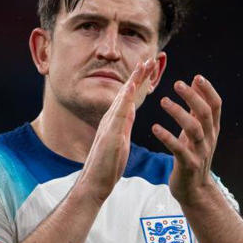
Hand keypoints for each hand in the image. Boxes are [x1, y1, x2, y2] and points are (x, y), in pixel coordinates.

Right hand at [77, 58, 155, 202]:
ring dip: (132, 81)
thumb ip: (124, 125)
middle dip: (137, 75)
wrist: (94, 184)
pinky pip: (117, 114)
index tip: (148, 68)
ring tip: (142, 66)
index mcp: (116, 122)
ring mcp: (108, 126)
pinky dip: (123, 99)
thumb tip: (130, 111)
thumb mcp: (120, 141)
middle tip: (148, 59)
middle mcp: (110, 120)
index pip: (129, 97)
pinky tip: (130, 87)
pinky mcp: (109, 136)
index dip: (138, 82)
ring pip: (121, 98)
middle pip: (125, 92)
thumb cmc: (107, 166)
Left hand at [152, 75, 221, 205]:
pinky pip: (178, 149)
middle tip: (177, 83)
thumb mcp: (198, 132)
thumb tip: (196, 83)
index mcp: (212, 129)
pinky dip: (167, 137)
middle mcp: (209, 139)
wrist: (194, 190)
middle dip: (192, 97)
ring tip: (163, 101)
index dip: (208, 91)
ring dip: (179, 113)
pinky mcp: (188, 165)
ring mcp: (200, 152)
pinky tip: (155, 128)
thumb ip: (197, 109)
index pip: (216, 106)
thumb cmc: (192, 156)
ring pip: (194, 129)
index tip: (197, 77)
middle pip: (205, 113)